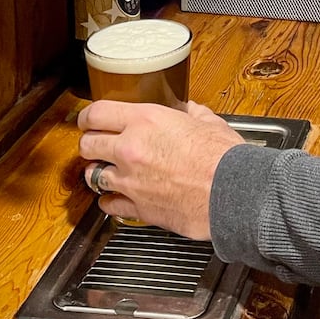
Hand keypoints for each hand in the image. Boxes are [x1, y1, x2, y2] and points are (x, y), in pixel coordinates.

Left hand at [77, 99, 245, 237]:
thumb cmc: (224, 157)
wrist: (232, 193)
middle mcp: (130, 149)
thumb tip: (189, 110)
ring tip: (106, 172)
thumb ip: (192, 113)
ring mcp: (130, 181)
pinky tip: (117, 198)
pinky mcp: (137, 208)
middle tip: (96, 145)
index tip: (88, 120)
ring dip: (98, 173)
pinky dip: (110, 201)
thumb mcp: (208, 122)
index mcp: (145, 121)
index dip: (88, 116)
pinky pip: (108, 205)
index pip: (97, 113)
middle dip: (89, 144)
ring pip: (92, 176)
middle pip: (87, 144)